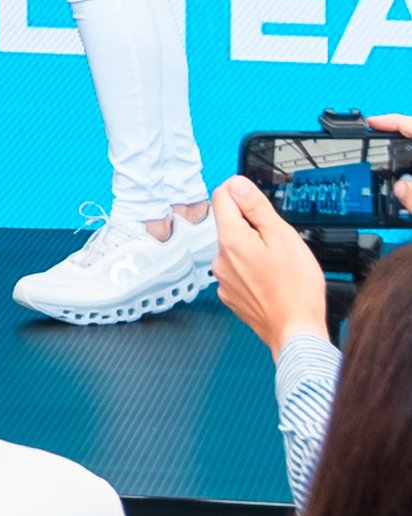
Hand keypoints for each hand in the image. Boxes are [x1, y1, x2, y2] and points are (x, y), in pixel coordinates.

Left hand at [209, 176, 329, 356]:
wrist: (296, 330)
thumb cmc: (296, 288)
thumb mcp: (283, 236)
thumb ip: (256, 208)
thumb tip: (238, 185)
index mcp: (231, 241)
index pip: (221, 197)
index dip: (239, 191)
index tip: (254, 196)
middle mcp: (220, 259)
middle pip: (230, 224)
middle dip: (252, 224)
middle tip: (279, 239)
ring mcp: (223, 279)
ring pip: (235, 248)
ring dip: (253, 247)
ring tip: (278, 263)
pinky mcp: (230, 294)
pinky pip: (238, 270)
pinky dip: (252, 268)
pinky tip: (271, 278)